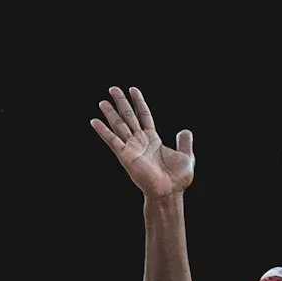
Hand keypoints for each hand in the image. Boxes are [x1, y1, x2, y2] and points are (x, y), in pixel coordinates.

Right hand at [90, 86, 194, 200]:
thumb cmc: (178, 179)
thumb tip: (185, 131)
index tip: (133, 89)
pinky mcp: (125, 156)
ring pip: (119, 125)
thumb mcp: (187, 157)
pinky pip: (112, 140)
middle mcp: (140, 141)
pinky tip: (94, 121)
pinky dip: (103, 131)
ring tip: (103, 101)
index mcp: (153, 139)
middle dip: (121, 102)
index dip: (139, 102)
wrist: (169, 192)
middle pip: (129, 117)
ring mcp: (132, 148)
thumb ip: (185, 142)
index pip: (144, 115)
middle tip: (113, 88)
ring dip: (110, 113)